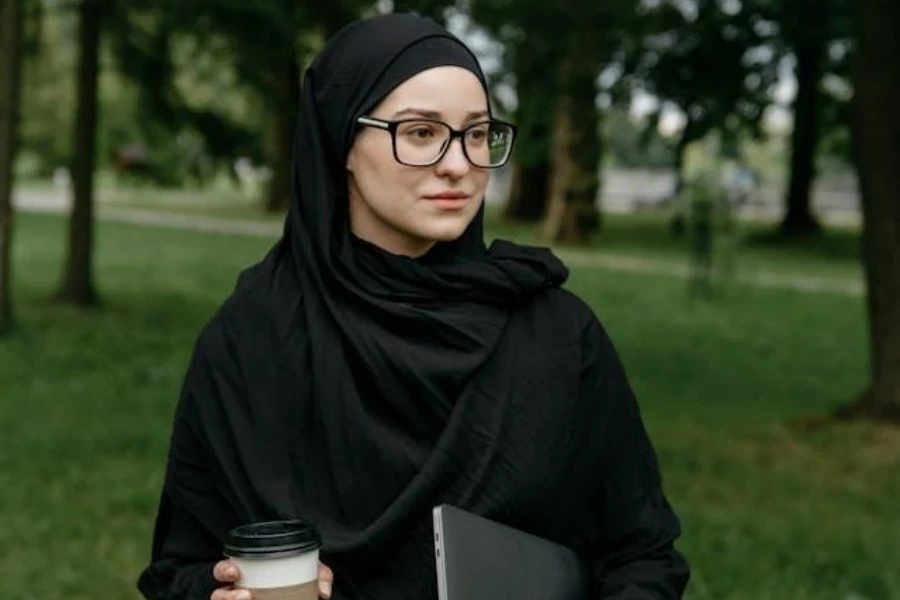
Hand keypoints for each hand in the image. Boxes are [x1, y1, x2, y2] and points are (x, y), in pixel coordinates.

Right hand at [212, 559, 334, 599]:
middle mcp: (238, 593)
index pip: (223, 570)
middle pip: (218, 595)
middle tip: (245, 596)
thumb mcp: (310, 572)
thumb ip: (320, 575)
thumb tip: (323, 593)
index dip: (224, 570)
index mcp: (247, 574)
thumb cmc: (300, 580)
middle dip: (226, 596)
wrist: (306, 594)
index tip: (235, 571)